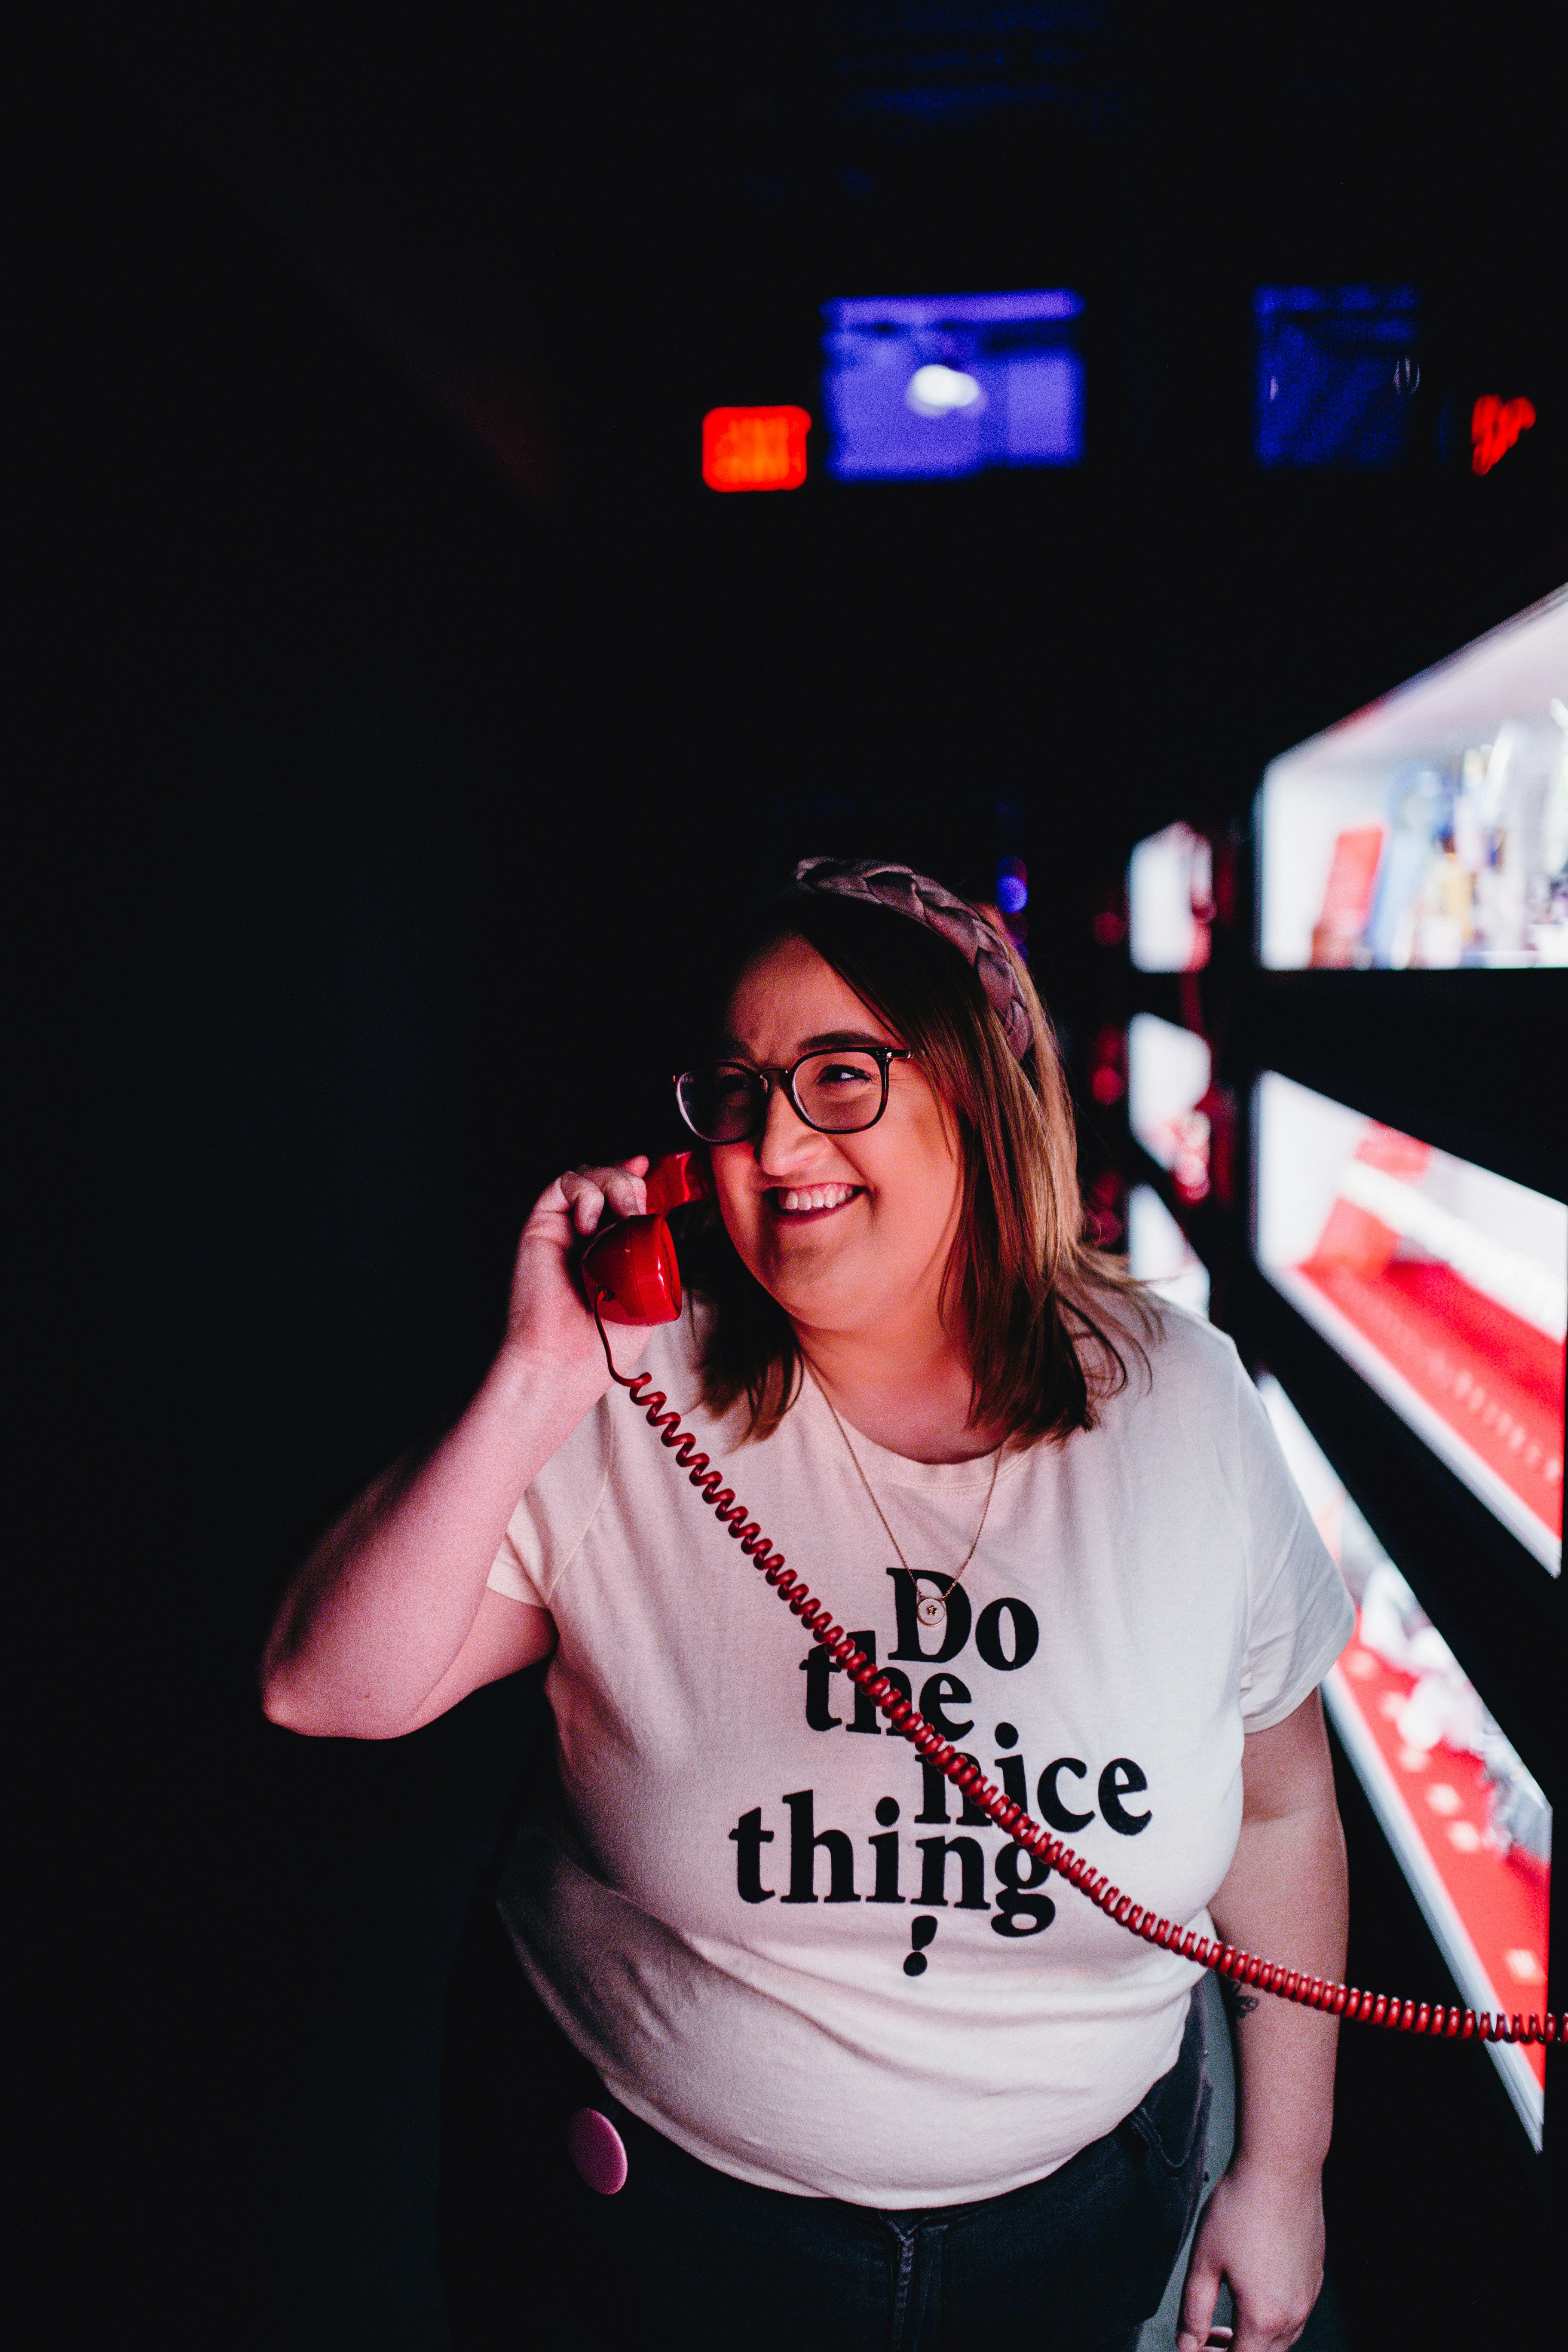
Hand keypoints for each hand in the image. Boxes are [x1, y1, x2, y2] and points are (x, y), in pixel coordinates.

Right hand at [500, 1156, 655, 1387]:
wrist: (565, 1361)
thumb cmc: (602, 1342)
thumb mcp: (648, 1293)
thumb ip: (652, 1254)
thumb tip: (654, 1218)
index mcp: (610, 1247)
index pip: (621, 1195)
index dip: (634, 1175)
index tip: (650, 1168)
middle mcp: (584, 1234)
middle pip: (607, 1178)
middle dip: (629, 1182)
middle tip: (638, 1211)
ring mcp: (562, 1228)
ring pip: (586, 1174)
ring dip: (612, 1183)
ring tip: (621, 1218)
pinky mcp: (539, 1225)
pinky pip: (561, 1184)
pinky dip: (584, 1193)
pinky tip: (590, 1226)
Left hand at [1177, 2160, 1324, 2351]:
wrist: (1281, 2168)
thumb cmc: (1241, 2207)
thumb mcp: (1204, 2261)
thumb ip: (1193, 2311)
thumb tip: (1187, 2344)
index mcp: (1264, 2317)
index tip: (1196, 2348)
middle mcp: (1294, 2314)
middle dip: (1233, 2351)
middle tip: (1205, 2336)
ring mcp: (1309, 2295)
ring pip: (1281, 2339)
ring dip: (1253, 2337)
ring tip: (1225, 2317)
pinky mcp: (1315, 2276)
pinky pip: (1295, 2314)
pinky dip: (1271, 2316)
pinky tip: (1251, 2291)